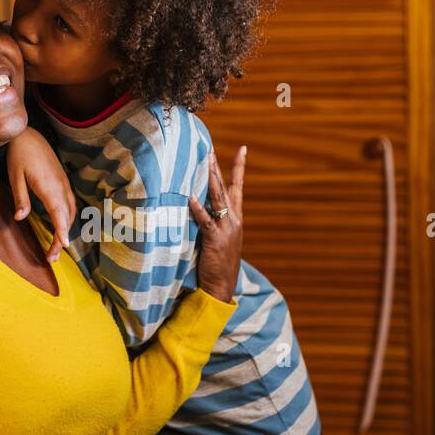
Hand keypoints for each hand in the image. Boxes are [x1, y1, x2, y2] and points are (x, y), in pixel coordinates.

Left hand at [5, 126, 75, 262]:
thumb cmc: (20, 155)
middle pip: (66, 218)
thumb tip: (20, 218)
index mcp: (49, 186)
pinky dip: (67, 219)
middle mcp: (61, 187)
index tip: (64, 246)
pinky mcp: (63, 182)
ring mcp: (64, 184)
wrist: (29, 135)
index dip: (62, 231)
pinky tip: (60, 226)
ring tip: (56, 247)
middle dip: (61, 238)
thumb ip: (20, 198)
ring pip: (70, 212)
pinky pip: (70, 205)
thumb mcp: (15, 176)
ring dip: (65, 230)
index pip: (59, 213)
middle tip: (51, 258)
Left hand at [189, 146, 245, 303]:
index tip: (243, 149)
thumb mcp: (219, 237)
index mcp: (235, 218)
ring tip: (204, 163)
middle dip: (217, 168)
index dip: (239, 167)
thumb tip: (198, 202)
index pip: (238, 186)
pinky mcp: (215, 239)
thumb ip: (213, 220)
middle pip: (226, 187)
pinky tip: (191, 198)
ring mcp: (226, 229)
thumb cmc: (218, 262)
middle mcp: (233, 219)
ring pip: (218, 199)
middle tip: (210, 149)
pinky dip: (199, 209)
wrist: (222, 285)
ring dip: (210, 180)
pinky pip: (206, 220)